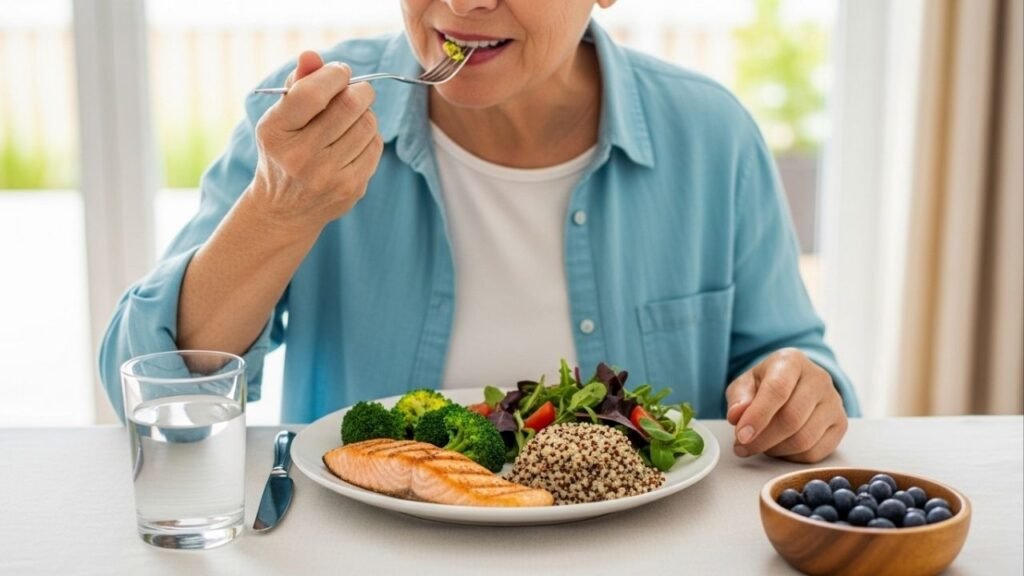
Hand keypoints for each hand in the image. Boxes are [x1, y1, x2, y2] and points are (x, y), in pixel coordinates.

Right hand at [250, 50, 383, 231]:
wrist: (284, 210)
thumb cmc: (283, 151)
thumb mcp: (279, 117)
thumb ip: (297, 83)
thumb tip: (313, 56)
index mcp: (277, 132)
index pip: (314, 92)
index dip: (335, 74)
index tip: (339, 73)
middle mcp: (300, 156)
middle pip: (350, 105)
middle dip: (359, 90)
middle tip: (355, 90)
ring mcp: (327, 176)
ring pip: (368, 124)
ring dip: (366, 113)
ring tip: (352, 117)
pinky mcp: (351, 188)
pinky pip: (375, 146)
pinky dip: (370, 135)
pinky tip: (355, 140)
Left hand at [725, 348, 847, 462]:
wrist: (795, 385)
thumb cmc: (766, 385)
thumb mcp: (745, 385)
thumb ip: (738, 398)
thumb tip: (737, 416)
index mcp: (791, 361)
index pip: (777, 390)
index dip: (758, 416)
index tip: (741, 436)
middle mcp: (818, 378)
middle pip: (791, 419)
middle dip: (762, 439)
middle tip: (743, 446)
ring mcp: (834, 401)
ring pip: (804, 439)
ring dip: (775, 450)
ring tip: (760, 445)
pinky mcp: (841, 424)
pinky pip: (815, 453)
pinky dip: (791, 457)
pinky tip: (780, 448)